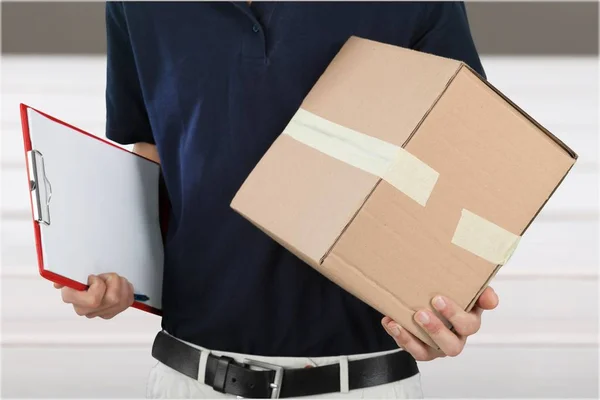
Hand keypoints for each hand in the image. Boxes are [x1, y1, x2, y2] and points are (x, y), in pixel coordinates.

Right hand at [54, 273, 134, 318]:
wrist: (91, 275)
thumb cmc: (81, 272)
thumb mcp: (73, 269)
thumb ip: (66, 274)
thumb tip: (58, 284)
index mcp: (71, 297)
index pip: (93, 300)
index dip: (98, 285)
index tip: (94, 278)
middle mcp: (84, 310)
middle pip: (112, 299)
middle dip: (112, 282)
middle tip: (105, 277)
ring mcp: (98, 313)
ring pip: (121, 299)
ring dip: (120, 284)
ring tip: (112, 279)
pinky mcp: (112, 312)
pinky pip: (127, 300)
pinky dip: (126, 289)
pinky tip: (118, 285)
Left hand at [381, 286, 498, 360]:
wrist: (429, 297)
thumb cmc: (452, 292)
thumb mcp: (467, 287)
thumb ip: (480, 290)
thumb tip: (492, 300)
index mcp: (469, 322)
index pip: (470, 325)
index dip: (456, 314)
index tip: (437, 298)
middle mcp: (455, 338)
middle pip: (452, 345)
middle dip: (436, 330)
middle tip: (421, 313)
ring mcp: (437, 347)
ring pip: (429, 353)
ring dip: (413, 338)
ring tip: (399, 322)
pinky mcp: (420, 350)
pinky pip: (410, 349)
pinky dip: (399, 336)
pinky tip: (389, 321)